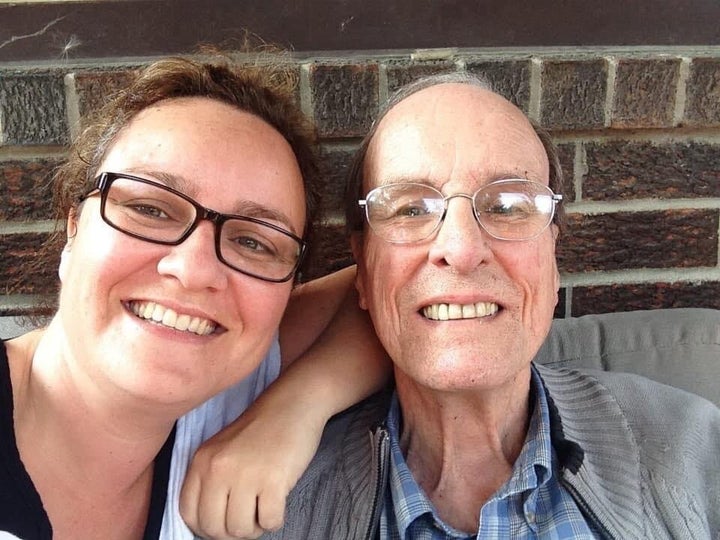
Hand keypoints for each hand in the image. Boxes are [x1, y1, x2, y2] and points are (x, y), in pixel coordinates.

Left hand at [180, 388, 325, 538]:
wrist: (293, 403)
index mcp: (202, 461)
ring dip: (256, 527)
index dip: (207, 528)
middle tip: (249, 519)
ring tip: (265, 509)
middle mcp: (218, 469)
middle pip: (214, 528)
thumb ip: (211, 478)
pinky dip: (275, 519)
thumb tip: (212, 523)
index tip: (224, 524)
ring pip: (241, 530)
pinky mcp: (273, 480)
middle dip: (233, 532)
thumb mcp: (223, 448)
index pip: (189, 514)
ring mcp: (245, 475)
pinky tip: (279, 502)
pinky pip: (269, 521)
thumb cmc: (262, 428)